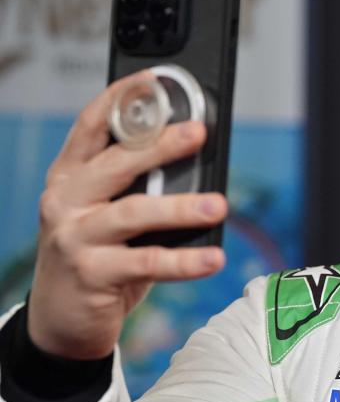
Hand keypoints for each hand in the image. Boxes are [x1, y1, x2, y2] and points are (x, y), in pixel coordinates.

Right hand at [27, 70, 226, 359]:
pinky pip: (147, 263)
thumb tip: (193, 154)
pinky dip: (185, 261)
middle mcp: (65, 201)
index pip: (89, 126)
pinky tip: (212, 257)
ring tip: (218, 205)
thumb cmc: (94, 256)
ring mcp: (74, 238)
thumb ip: (133, 185)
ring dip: (181, 207)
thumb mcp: (104, 212)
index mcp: (70, 177)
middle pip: (116, 163)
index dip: (119, 98)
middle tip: (198, 133)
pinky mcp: (91, 274)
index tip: (152, 79)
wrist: (57, 321)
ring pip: (134, 213)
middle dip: (160, 145)